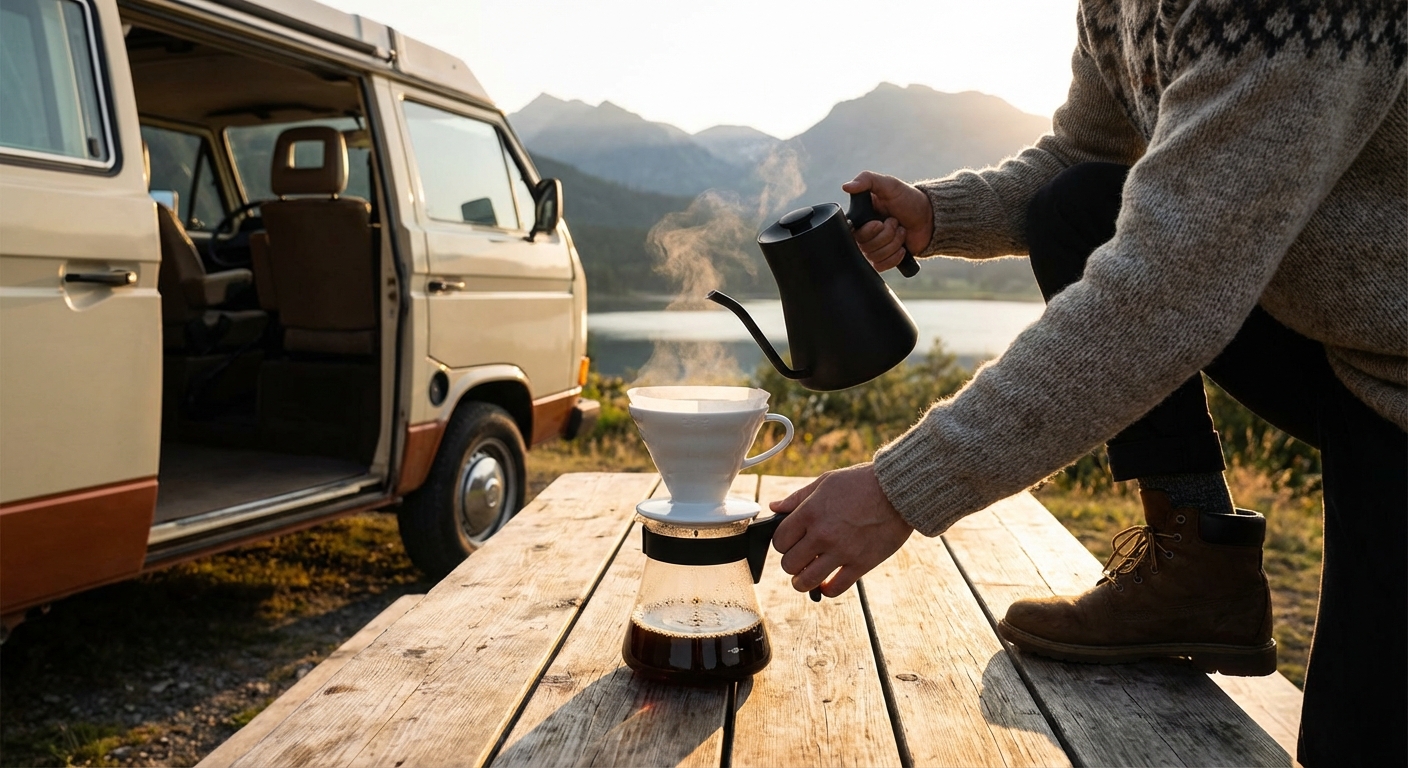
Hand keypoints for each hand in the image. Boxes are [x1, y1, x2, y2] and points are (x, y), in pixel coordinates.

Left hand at [770, 463, 913, 596]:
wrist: (898, 490)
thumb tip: (775, 508)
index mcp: (810, 512)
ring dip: (802, 581)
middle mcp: (822, 534)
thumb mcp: (826, 482)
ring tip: (806, 577)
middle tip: (800, 558)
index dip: (782, 544)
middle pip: (789, 564)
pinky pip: (835, 588)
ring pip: (806, 581)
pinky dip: (827, 590)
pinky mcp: (861, 564)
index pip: (779, 541)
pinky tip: (826, 583)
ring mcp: (841, 551)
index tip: (790, 543)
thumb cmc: (862, 483)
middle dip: (792, 563)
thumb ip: (797, 498)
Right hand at [842, 172, 932, 272]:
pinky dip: (895, 257)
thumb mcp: (889, 185)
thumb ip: (867, 179)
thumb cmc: (909, 199)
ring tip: (902, 231)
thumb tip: (846, 186)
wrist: (930, 218)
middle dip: (886, 234)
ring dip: (893, 243)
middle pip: (865, 246)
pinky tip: (902, 247)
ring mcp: (875, 248)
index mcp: (862, 218)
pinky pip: (881, 266)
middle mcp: (866, 234)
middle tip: (896, 222)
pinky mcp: (885, 259)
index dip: (868, 231)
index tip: (879, 223)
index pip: (853, 233)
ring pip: (874, 256)